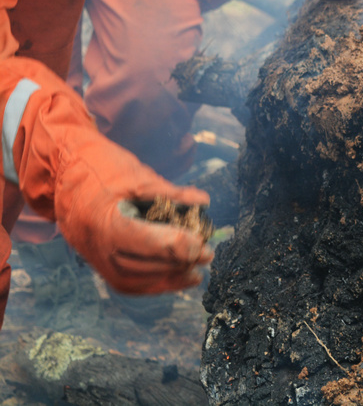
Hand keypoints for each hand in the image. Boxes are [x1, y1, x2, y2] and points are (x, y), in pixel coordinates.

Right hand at [2, 59, 211, 294]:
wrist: (64, 174)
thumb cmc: (102, 168)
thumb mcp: (139, 176)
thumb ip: (172, 193)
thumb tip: (203, 201)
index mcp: (104, 220)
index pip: (145, 242)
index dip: (177, 245)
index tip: (202, 243)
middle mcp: (96, 246)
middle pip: (143, 266)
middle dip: (178, 262)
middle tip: (208, 254)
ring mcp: (95, 259)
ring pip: (136, 280)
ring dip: (169, 277)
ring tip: (197, 267)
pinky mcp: (98, 265)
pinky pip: (128, 284)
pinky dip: (155, 283)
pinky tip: (180, 276)